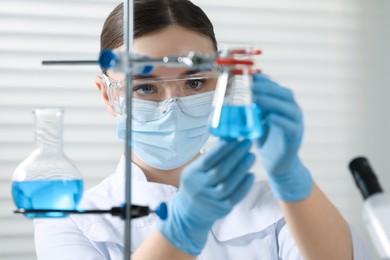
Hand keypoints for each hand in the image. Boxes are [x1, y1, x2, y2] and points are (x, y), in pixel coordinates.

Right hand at [159, 139, 254, 254]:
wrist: (190, 213)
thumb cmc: (196, 184)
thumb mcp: (195, 170)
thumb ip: (210, 157)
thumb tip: (229, 138)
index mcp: (191, 174)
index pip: (208, 160)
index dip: (223, 148)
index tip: (236, 138)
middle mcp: (199, 188)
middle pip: (220, 171)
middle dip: (236, 155)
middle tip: (247, 143)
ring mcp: (210, 200)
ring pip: (228, 184)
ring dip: (242, 168)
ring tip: (251, 156)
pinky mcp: (221, 209)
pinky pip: (235, 196)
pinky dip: (245, 185)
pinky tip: (250, 174)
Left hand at [252, 73, 311, 201]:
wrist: (277, 164)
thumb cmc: (266, 140)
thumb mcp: (256, 121)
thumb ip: (251, 109)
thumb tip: (234, 96)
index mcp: (283, 105)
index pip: (276, 88)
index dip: (265, 81)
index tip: (250, 76)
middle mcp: (292, 112)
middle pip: (285, 94)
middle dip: (268, 88)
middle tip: (251, 86)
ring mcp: (296, 124)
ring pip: (289, 108)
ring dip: (272, 102)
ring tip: (256, 99)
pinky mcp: (295, 138)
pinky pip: (290, 127)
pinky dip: (280, 121)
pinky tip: (269, 118)